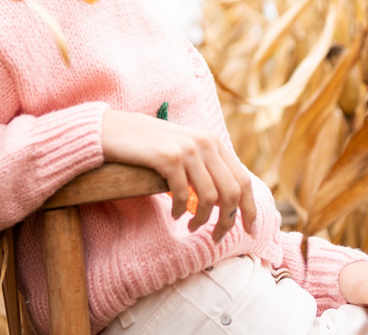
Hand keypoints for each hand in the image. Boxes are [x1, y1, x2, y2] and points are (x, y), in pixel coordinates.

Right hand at [101, 109, 255, 242]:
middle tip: (216, 237)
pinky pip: (184, 195)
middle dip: (228, 221)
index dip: (250, 209)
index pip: (243, 179)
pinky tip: (175, 215)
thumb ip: (206, 165)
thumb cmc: (151, 145)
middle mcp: (205, 142)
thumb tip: (229, 199)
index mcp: (213, 141)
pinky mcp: (168, 157)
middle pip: (231, 192)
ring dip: (202, 220)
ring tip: (191, 227)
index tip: (250, 231)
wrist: (116, 130)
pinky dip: (181, 211)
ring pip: (210, 197)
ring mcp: (187, 149)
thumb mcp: (186, 149)